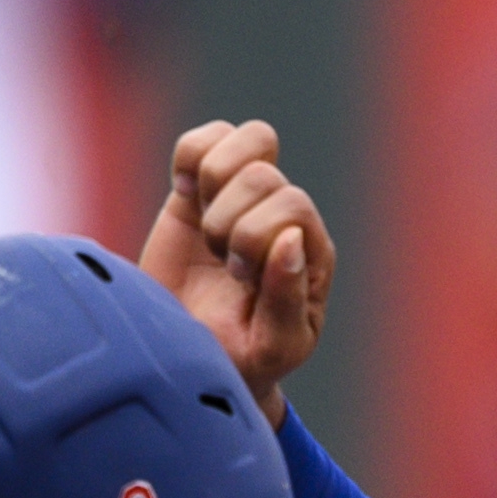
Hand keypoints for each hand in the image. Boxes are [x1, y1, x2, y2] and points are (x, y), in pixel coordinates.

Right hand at [141, 119, 331, 406]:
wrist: (187, 356)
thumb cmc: (241, 359)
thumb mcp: (273, 346)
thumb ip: (287, 299)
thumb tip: (289, 240)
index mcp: (311, 250)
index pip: (293, 205)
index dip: (256, 236)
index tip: (239, 278)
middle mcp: (284, 215)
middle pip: (263, 177)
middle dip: (229, 225)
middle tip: (222, 264)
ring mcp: (244, 196)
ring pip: (247, 140)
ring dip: (213, 187)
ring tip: (206, 231)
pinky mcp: (200, 187)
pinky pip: (205, 138)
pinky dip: (190, 158)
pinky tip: (185, 196)